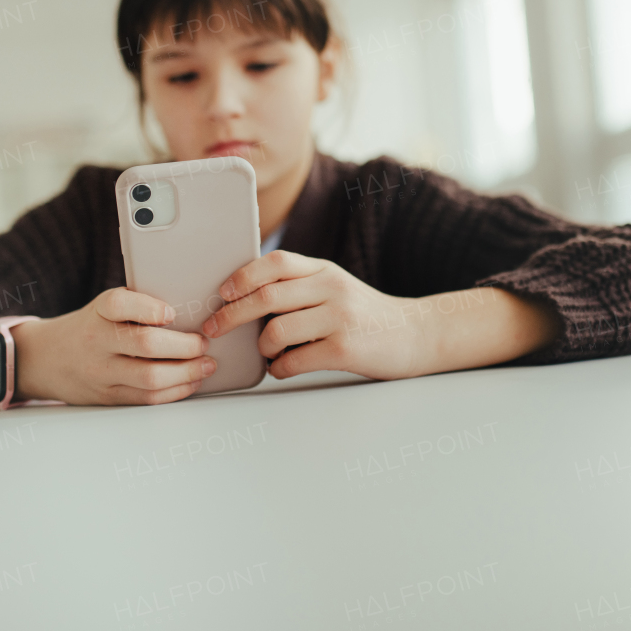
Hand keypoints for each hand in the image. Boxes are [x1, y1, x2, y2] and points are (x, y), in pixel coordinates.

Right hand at [8, 287, 215, 404]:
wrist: (44, 359)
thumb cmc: (89, 328)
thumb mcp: (103, 308)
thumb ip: (136, 306)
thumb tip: (190, 309)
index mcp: (98, 312)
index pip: (119, 304)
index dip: (149, 308)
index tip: (171, 313)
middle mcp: (97, 341)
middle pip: (145, 345)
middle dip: (185, 346)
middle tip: (204, 343)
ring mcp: (101, 372)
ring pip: (150, 378)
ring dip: (187, 373)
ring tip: (206, 365)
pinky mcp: (108, 396)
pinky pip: (147, 398)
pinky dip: (175, 391)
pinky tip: (190, 382)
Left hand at [203, 251, 562, 380]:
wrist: (417, 336)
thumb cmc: (366, 316)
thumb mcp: (335, 287)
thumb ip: (300, 285)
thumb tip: (242, 296)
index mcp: (325, 270)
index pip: (275, 262)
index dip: (242, 276)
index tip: (221, 293)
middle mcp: (331, 288)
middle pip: (266, 295)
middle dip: (230, 314)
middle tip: (213, 329)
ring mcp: (339, 318)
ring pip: (275, 330)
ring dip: (260, 347)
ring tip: (266, 353)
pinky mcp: (345, 348)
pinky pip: (294, 360)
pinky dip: (279, 368)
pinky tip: (283, 369)